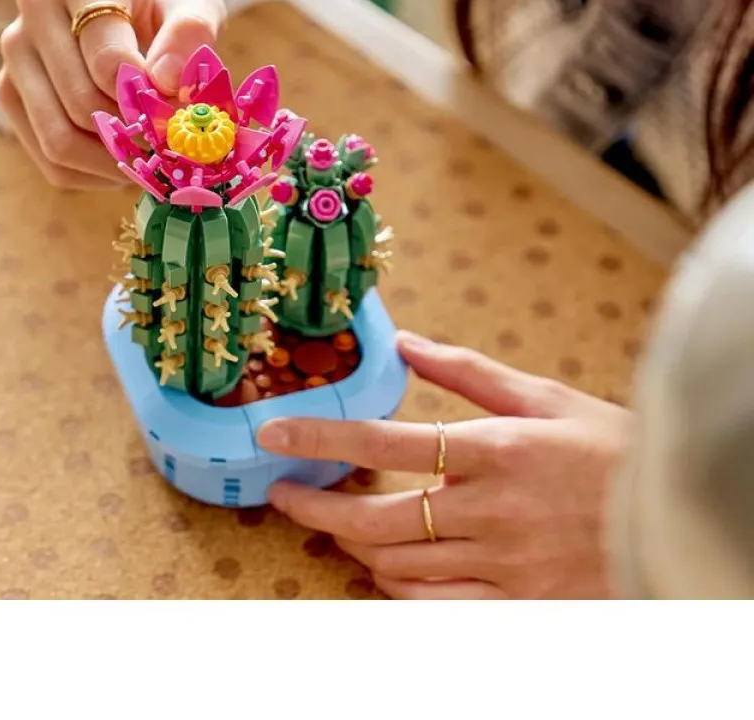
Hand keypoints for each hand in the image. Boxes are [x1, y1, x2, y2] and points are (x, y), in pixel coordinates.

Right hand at [0, 0, 224, 189]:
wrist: (119, 1)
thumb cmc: (161, 6)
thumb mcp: (194, 3)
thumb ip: (192, 33)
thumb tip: (166, 81)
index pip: (108, 60)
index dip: (147, 100)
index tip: (178, 111)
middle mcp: (36, 4)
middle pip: (82, 104)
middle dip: (133, 135)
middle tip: (171, 146)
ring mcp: (14, 48)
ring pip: (59, 140)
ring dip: (113, 163)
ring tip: (151, 159)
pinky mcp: (7, 90)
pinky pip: (49, 161)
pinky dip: (93, 175)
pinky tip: (123, 160)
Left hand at [257, 333, 630, 598]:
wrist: (671, 517)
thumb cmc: (607, 449)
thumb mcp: (544, 396)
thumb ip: (467, 371)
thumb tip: (406, 341)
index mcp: (495, 449)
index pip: (385, 444)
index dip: (321, 440)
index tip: (275, 436)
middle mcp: (491, 510)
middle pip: (376, 519)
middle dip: (317, 510)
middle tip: (284, 497)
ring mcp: (503, 565)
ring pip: (396, 566)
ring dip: (353, 546)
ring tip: (333, 525)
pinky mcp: (516, 604)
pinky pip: (433, 606)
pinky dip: (396, 588)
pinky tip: (382, 567)